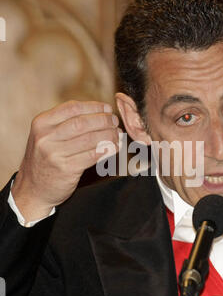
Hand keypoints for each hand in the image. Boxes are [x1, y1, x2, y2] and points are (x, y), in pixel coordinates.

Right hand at [11, 100, 119, 221]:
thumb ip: (65, 123)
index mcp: (41, 123)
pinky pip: (92, 156)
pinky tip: (114, 147)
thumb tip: (100, 113)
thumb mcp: (46, 136)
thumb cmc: (45, 159)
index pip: (71, 108)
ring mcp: (55, 154)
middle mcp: (46, 138)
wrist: (33, 189)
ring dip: (108, 135)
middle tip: (115, 122)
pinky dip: (106, 150)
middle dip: (103, 120)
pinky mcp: (66, 170)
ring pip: (90, 139)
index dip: (93, 107)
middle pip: (82, 123)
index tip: (107, 108)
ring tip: (117, 135)